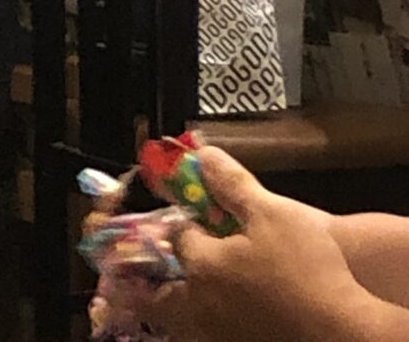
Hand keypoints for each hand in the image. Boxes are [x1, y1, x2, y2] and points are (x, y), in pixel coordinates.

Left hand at [128, 149, 357, 341]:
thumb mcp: (272, 212)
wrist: (345, 333)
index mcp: (203, 267)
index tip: (187, 219)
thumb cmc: (307, 270)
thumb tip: (202, 154)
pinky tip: (215, 320)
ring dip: (169, 312)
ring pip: (180, 326)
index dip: (182, 224)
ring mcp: (220, 338)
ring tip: (168, 303)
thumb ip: (232, 183)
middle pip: (161, 299)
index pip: (178, 238)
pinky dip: (198, 329)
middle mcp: (202, 307)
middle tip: (132, 282)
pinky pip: (205, 340)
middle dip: (147, 286)